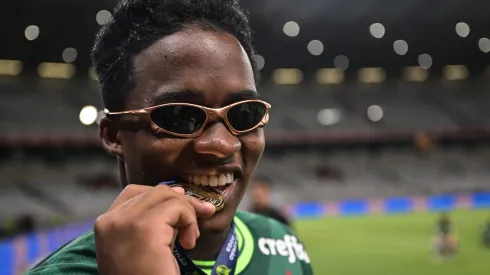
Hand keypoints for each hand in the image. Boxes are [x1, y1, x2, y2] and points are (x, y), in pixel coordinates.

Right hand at [94, 184, 215, 274]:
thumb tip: (178, 191)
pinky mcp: (146, 227)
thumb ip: (153, 221)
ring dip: (188, 214)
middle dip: (182, 203)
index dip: (161, 197)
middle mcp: (111, 220)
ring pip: (168, 196)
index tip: (181, 211)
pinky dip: (190, 221)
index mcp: (105, 225)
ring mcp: (126, 222)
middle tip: (197, 222)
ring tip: (190, 239)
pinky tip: (189, 243)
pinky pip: (178, 207)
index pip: (134, 193)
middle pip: (154, 191)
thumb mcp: (143, 246)